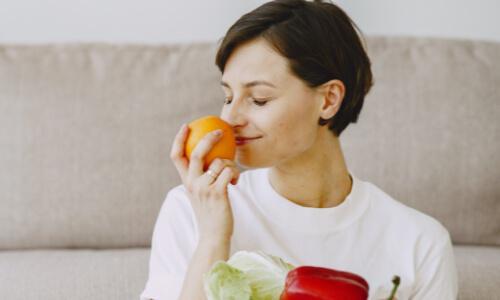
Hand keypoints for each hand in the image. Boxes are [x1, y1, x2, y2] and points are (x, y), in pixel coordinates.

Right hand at [170, 124, 240, 241]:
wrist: (213, 236)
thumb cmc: (211, 213)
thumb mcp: (201, 194)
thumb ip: (202, 178)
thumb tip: (213, 159)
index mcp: (186, 181)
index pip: (176, 156)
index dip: (179, 139)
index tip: (186, 126)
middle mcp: (192, 183)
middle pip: (197, 152)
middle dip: (208, 138)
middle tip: (220, 131)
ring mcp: (204, 188)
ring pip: (219, 161)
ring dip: (230, 163)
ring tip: (233, 174)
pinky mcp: (217, 193)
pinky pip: (229, 172)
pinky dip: (235, 173)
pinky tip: (235, 181)